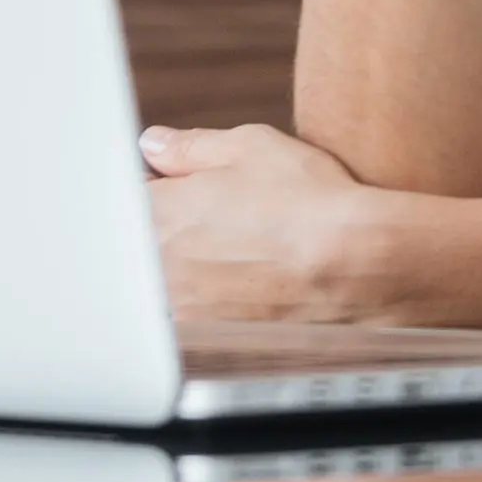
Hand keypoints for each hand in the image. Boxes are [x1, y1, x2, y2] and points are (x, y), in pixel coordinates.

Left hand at [141, 122, 387, 321]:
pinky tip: (254, 283)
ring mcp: (179, 305)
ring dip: (191, 267)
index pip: (127, 197)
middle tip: (225, 219)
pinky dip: (214, 299)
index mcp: (158, 211)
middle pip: (142, 243)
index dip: (157, 188)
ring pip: (167, 281)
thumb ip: (190, 147)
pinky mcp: (206, 336)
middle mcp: (157, 263)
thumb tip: (154, 144)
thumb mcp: (251, 147)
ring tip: (244, 253)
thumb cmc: (307, 202)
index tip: (182, 186)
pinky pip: (193, 314)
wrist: (355, 264)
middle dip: (172, 228)